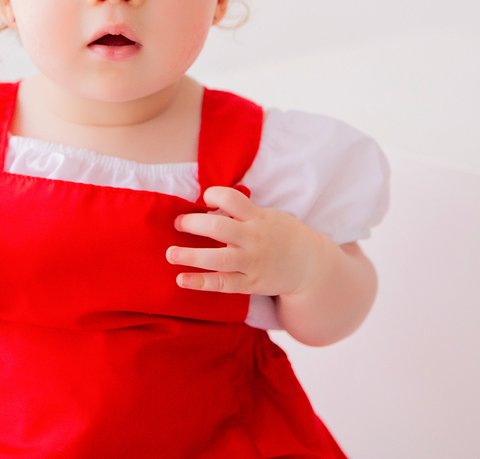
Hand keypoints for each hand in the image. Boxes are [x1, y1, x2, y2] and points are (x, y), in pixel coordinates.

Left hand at [166, 186, 322, 296]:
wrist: (309, 265)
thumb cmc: (281, 235)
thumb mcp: (268, 216)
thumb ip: (243, 213)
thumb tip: (208, 206)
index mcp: (258, 218)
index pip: (233, 199)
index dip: (214, 194)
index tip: (204, 198)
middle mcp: (254, 238)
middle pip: (219, 227)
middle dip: (194, 224)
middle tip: (178, 224)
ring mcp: (252, 262)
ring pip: (218, 259)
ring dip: (191, 256)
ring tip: (170, 254)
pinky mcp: (250, 283)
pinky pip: (222, 283)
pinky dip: (201, 282)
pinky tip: (181, 280)